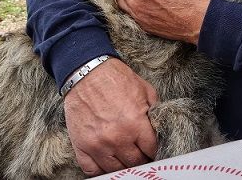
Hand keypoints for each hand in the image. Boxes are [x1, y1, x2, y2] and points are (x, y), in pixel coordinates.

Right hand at [64, 57, 157, 175]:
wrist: (87, 71)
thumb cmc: (115, 78)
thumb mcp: (144, 89)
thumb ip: (154, 111)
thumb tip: (159, 127)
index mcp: (135, 123)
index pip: (151, 149)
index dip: (154, 149)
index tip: (152, 149)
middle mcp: (117, 137)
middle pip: (135, 162)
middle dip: (141, 158)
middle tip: (141, 153)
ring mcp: (98, 144)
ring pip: (116, 169)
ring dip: (123, 165)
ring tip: (126, 157)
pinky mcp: (81, 145)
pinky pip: (92, 171)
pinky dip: (101, 170)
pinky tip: (107, 162)